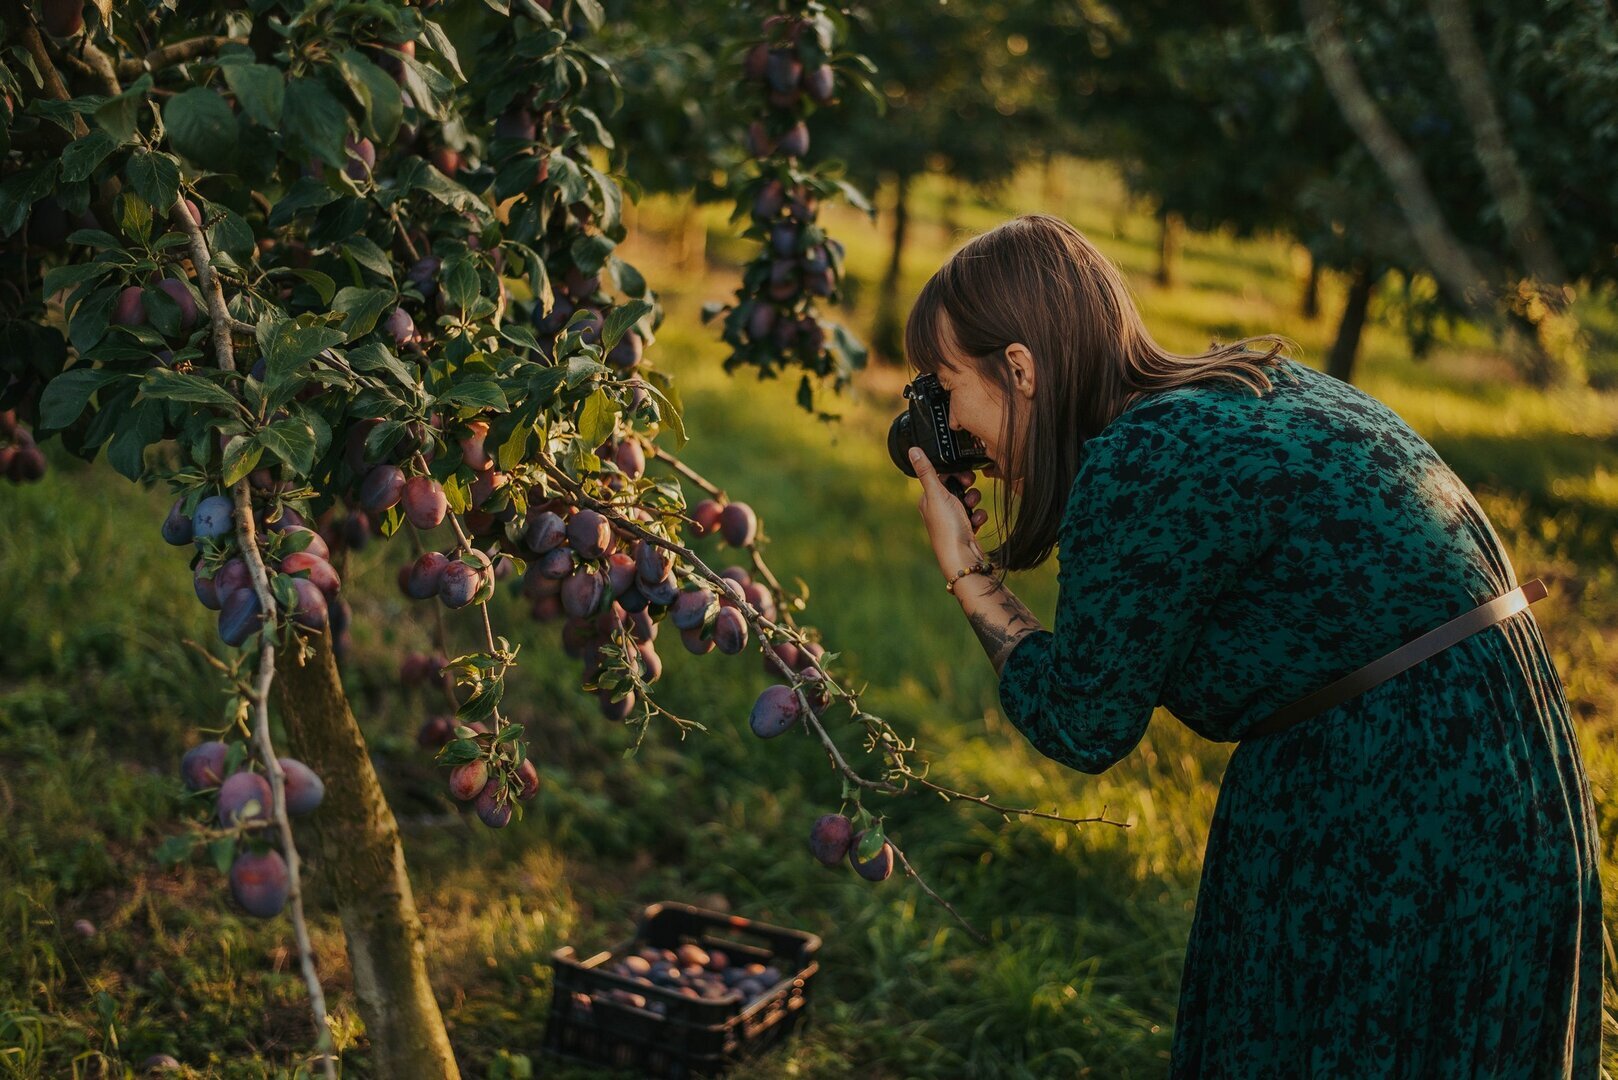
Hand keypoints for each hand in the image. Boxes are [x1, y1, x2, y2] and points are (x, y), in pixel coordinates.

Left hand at [908, 447, 988, 578]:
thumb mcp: (937, 495)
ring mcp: (952, 519)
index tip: (964, 475)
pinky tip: (976, 523)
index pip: (941, 476)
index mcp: (928, 499)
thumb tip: (912, 450)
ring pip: (968, 499)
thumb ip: (927, 471)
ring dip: (974, 502)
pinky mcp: (965, 528)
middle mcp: (938, 508)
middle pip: (956, 487)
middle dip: (967, 488)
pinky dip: (978, 516)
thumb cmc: (947, 528)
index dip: (954, 473)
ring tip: (972, 509)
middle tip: (968, 491)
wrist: (962, 558)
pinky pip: (975, 514)